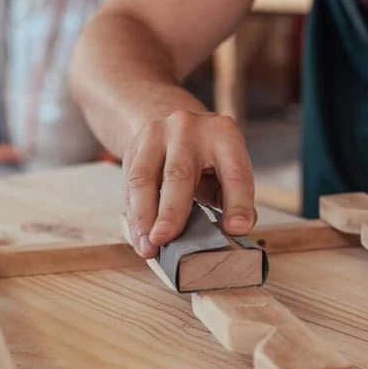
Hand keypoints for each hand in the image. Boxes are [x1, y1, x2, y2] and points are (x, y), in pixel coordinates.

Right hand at [122, 110, 255, 257]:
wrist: (170, 121)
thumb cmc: (207, 159)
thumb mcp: (228, 170)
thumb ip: (234, 198)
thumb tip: (236, 229)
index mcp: (223, 135)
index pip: (234, 172)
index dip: (238, 202)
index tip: (236, 229)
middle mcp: (188, 130)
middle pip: (179, 174)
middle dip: (171, 210)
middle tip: (164, 239)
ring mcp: (156, 136)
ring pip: (144, 179)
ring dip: (144, 218)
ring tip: (148, 247)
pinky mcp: (133, 150)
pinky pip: (129, 186)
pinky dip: (134, 216)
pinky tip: (139, 238)